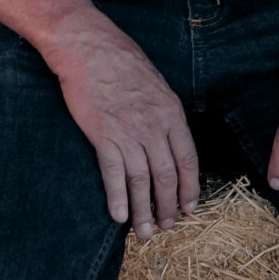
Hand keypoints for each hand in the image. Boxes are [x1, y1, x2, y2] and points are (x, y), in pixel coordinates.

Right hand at [49, 21, 199, 238]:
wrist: (88, 47)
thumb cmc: (120, 60)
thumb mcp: (155, 83)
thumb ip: (164, 113)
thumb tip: (168, 139)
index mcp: (171, 112)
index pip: (187, 159)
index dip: (190, 187)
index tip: (190, 207)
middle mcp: (153, 125)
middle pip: (166, 175)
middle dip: (168, 205)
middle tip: (167, 225)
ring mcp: (128, 131)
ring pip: (141, 180)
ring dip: (143, 210)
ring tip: (145, 232)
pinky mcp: (102, 135)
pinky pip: (113, 174)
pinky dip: (117, 197)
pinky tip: (119, 215)